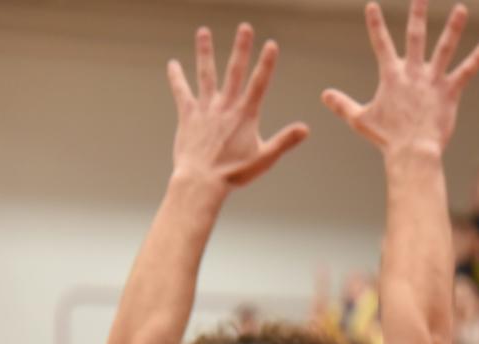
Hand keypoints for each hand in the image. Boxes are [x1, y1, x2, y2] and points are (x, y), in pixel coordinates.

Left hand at [167, 24, 307, 187]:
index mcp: (246, 115)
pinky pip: (182, 91)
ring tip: (203, 31)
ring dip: (204, 52)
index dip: (266, 63)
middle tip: (245, 27)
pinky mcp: (188, 115)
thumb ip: (285, 141)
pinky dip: (177, 77)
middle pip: (234, 71)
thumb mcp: (265, 158)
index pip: (259, 83)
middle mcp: (225, 106)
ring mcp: (205, 108)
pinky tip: (173, 63)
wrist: (202, 180)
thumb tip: (306, 129)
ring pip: (206, 74)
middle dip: (241, 48)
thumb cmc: (234, 173)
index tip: (271, 44)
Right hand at [322, 0, 478, 158]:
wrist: (412, 151)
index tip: (372, 5)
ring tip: (462, 8)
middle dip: (418, 12)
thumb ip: (342, 105)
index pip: (380, 43)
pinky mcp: (449, 92)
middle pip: (415, 36)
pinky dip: (476, 59)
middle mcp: (412, 72)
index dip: (375, 24)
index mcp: (391, 75)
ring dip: (453, 28)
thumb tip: (324, 95)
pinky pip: (465, 72)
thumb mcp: (360, 119)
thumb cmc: (387, 138)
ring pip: (444, 48)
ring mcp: (432, 81)